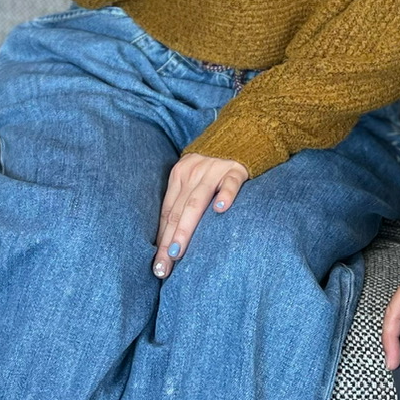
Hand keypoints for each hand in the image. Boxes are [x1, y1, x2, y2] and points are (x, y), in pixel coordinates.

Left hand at [153, 152, 248, 278]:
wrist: (242, 133)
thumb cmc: (214, 164)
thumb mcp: (194, 177)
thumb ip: (184, 199)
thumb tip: (171, 238)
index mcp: (179, 176)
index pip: (166, 213)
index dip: (160, 240)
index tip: (157, 265)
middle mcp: (192, 173)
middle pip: (177, 212)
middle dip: (169, 242)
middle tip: (164, 267)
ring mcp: (214, 169)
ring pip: (197, 201)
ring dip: (186, 228)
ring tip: (178, 252)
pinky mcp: (236, 168)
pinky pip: (230, 184)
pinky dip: (225, 196)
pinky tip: (221, 210)